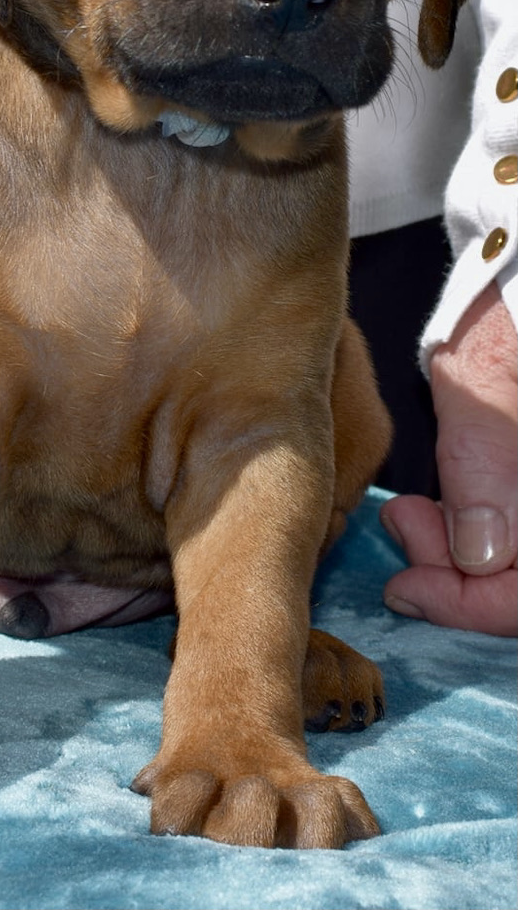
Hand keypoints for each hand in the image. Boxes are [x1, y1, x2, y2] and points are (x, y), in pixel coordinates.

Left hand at [380, 281, 516, 636]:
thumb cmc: (508, 305)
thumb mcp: (485, 378)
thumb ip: (486, 466)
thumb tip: (480, 556)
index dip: (472, 606)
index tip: (407, 585)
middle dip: (464, 581)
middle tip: (405, 530)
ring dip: (468, 559)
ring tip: (413, 515)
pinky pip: (517, 531)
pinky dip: (484, 537)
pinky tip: (443, 508)